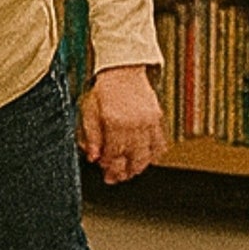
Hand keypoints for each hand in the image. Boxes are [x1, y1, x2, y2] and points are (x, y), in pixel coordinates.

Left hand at [79, 64, 165, 184]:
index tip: (104, 172)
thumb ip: (92, 137)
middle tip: (115, 179)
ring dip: (138, 167)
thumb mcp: (89, 112)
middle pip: (132, 159)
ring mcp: (148, 121)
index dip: (109, 166)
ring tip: (129, 172)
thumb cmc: (104, 89)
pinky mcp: (157, 118)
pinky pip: (159, 143)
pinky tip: (145, 160)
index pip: (113, 154)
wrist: (123, 70)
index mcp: (115, 122)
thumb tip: (93, 158)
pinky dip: (153, 155)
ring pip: (147, 154)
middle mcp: (134, 124)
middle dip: (123, 172)